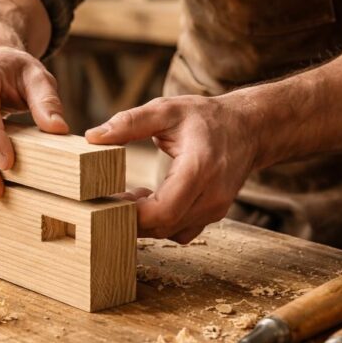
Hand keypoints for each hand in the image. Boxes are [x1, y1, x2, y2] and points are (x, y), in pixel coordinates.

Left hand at [85, 94, 261, 242]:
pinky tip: (150, 201)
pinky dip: (160, 223)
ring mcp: (214, 210)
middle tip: (111, 198)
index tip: (107, 198)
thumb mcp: (166, 110)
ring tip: (131, 195)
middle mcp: (211, 196)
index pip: (162, 211)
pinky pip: (180, 232)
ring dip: (144, 221)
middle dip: (131, 218)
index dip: (130, 213)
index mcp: (199, 169)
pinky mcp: (212, 215)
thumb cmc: (206, 117)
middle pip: (163, 226)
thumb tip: (93, 137)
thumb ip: (129, 122)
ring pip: (170, 232)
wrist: (248, 128)